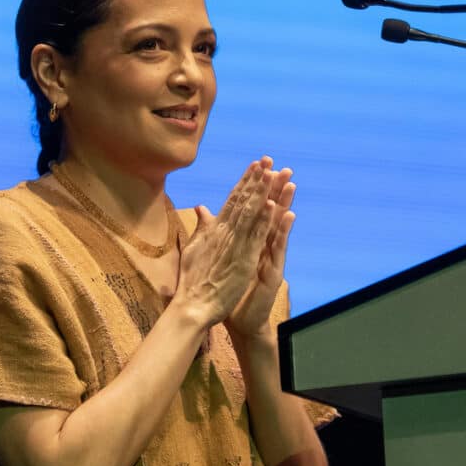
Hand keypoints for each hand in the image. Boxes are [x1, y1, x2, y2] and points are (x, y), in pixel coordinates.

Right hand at [173, 160, 276, 327]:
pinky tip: (273, 205)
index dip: (245, 182)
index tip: (255, 165)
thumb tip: (201, 206)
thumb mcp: (195, 247)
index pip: (232, 200)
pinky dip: (264, 220)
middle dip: (256, 180)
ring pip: (251, 214)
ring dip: (263, 193)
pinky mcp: (243, 259)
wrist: (193, 304)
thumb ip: (202, 226)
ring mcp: (235, 245)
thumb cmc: (193, 280)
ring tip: (273, 173)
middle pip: (243, 201)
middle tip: (267, 160)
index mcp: (215, 229)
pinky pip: (256, 236)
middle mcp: (225, 232)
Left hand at [225, 157, 296, 339]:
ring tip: (290, 183)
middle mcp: (260, 246)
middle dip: (275, 190)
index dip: (255, 187)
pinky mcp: (272, 271)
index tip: (259, 165)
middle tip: (282, 167)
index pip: (252, 208)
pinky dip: (282, 231)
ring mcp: (268, 258)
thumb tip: (204, 210)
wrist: (236, 319)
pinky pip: (277, 249)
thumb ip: (212, 230)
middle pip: (268, 213)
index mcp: (247, 240)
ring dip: (284, 204)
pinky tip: (288, 215)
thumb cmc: (226, 289)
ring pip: (277, 227)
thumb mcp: (216, 254)